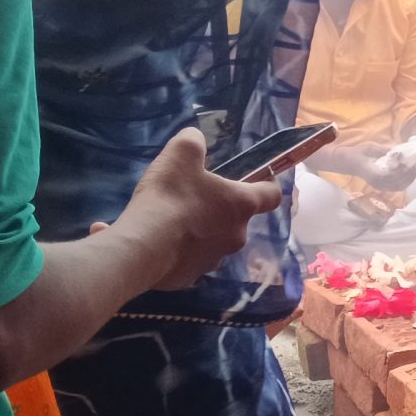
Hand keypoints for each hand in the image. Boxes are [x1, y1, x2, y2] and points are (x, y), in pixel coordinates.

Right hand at [114, 128, 281, 290]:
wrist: (143, 246)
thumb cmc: (170, 196)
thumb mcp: (180, 155)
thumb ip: (192, 142)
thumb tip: (195, 139)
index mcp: (241, 206)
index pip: (271, 195)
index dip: (267, 185)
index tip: (259, 179)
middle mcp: (236, 237)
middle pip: (235, 219)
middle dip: (218, 209)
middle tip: (192, 197)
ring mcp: (214, 261)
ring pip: (212, 241)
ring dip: (198, 231)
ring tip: (169, 220)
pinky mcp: (191, 277)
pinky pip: (188, 259)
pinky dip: (178, 250)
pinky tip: (155, 240)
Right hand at [362, 149, 415, 191]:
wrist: (348, 162)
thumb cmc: (358, 153)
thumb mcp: (371, 148)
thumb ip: (386, 150)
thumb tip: (401, 150)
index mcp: (374, 174)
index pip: (393, 175)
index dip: (404, 169)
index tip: (410, 160)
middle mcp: (378, 183)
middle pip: (399, 183)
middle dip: (410, 173)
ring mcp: (380, 186)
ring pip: (400, 186)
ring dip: (410, 178)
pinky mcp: (382, 186)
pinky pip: (397, 187)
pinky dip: (406, 181)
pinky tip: (410, 172)